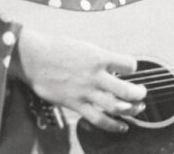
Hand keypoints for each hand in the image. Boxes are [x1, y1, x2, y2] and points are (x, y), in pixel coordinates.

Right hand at [11, 27, 146, 132]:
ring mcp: (85, 92)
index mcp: (98, 57)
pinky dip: (113, 125)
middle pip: (126, 91)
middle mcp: (95, 76)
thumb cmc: (56, 48)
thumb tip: (111, 67)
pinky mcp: (75, 104)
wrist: (32, 57)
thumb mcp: (83, 46)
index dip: (133, 67)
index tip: (129, 69)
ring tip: (137, 108)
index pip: (128, 64)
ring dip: (131, 110)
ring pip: (116, 107)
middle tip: (141, 93)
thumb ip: (98, 58)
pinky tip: (122, 126)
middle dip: (138, 94)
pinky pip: (98, 119)